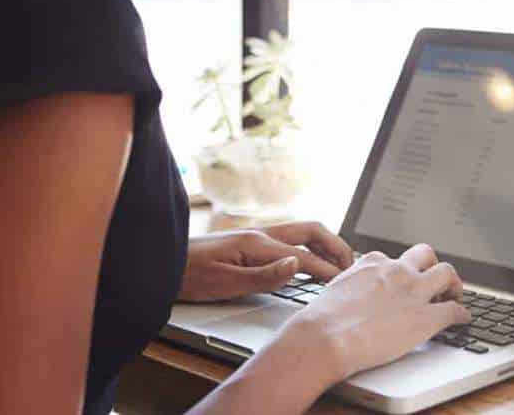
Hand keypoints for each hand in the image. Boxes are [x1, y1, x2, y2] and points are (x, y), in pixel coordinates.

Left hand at [178, 221, 354, 302]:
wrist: (163, 264)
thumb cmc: (189, 276)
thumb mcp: (225, 283)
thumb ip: (263, 276)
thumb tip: (296, 266)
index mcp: (257, 243)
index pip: (304, 256)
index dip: (327, 270)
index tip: (345, 283)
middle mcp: (260, 233)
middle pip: (311, 231)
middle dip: (335, 246)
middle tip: (350, 266)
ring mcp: (256, 235)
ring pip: (302, 231)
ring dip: (325, 243)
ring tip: (339, 262)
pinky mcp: (251, 241)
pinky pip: (290, 238)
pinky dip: (310, 245)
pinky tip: (312, 258)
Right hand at [277, 243, 471, 383]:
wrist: (325, 338)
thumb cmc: (320, 321)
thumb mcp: (335, 289)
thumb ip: (351, 286)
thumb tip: (350, 296)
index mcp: (372, 263)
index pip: (394, 259)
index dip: (402, 270)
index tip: (403, 280)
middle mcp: (396, 271)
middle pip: (426, 255)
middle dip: (432, 265)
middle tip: (434, 281)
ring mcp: (414, 292)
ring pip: (447, 273)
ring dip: (454, 284)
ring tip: (454, 294)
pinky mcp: (426, 317)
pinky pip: (454, 310)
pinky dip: (462, 313)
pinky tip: (463, 319)